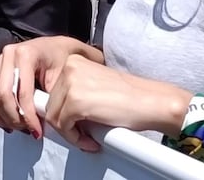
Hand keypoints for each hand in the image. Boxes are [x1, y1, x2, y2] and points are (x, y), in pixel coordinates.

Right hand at [0, 35, 98, 136]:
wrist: (57, 48)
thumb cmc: (61, 58)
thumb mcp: (62, 77)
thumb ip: (50, 98)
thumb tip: (44, 120)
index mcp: (26, 54)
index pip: (21, 91)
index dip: (28, 115)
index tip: (37, 129)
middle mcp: (9, 55)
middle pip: (3, 95)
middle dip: (15, 118)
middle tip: (29, 130)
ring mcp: (0, 62)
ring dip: (5, 117)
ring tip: (21, 127)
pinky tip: (8, 122)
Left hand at [44, 55, 191, 151]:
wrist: (151, 101)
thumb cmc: (129, 97)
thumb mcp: (94, 85)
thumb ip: (75, 92)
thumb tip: (58, 113)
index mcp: (73, 61)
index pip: (54, 91)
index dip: (63, 112)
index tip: (79, 124)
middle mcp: (69, 67)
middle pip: (51, 104)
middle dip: (66, 124)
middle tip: (85, 135)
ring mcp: (71, 83)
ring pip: (54, 116)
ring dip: (70, 133)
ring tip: (89, 139)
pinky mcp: (76, 102)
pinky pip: (63, 126)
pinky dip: (75, 139)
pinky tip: (92, 141)